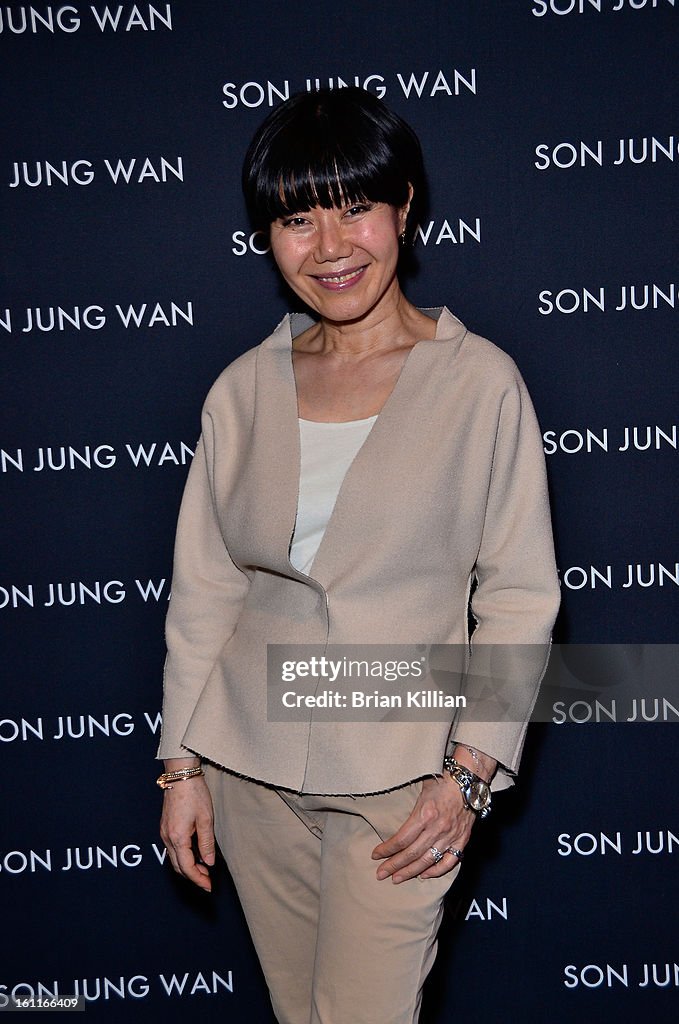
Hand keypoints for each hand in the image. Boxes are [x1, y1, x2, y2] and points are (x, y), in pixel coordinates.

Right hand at [160, 776, 215, 891]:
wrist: (181, 776)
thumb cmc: (195, 794)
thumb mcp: (206, 819)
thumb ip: (207, 843)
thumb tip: (209, 862)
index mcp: (177, 837)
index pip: (187, 867)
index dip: (198, 879)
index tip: (209, 886)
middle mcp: (167, 837)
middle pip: (178, 867)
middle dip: (193, 876)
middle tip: (208, 880)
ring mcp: (164, 832)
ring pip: (174, 859)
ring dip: (188, 867)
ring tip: (204, 868)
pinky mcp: (165, 827)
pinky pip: (173, 849)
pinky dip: (183, 856)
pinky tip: (195, 854)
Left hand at [371, 775, 473, 882]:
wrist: (468, 780)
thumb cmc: (442, 780)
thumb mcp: (421, 790)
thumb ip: (411, 809)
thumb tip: (395, 821)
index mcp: (425, 815)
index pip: (401, 839)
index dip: (387, 850)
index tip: (376, 855)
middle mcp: (437, 829)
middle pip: (411, 854)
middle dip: (394, 865)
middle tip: (380, 874)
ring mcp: (450, 836)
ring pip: (428, 861)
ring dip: (410, 872)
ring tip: (397, 878)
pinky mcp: (462, 839)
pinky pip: (449, 861)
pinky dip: (436, 871)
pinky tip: (424, 875)